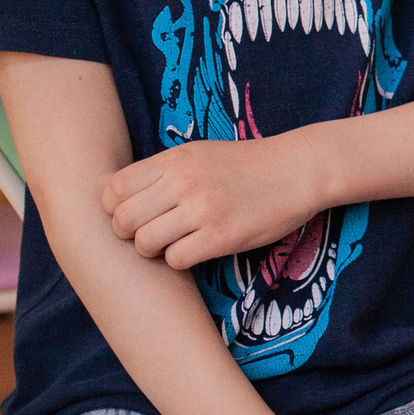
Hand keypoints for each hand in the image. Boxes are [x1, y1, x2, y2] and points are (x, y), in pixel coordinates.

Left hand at [102, 136, 326, 267]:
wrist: (299, 170)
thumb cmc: (247, 165)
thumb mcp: (200, 154)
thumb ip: (162, 172)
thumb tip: (119, 198)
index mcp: (175, 160)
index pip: (114, 189)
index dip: (114, 208)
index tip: (134, 213)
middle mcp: (184, 183)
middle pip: (123, 220)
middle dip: (129, 234)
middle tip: (149, 234)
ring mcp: (204, 210)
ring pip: (145, 243)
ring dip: (153, 250)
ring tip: (173, 243)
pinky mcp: (223, 236)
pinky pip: (176, 259)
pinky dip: (180, 260)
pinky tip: (196, 249)